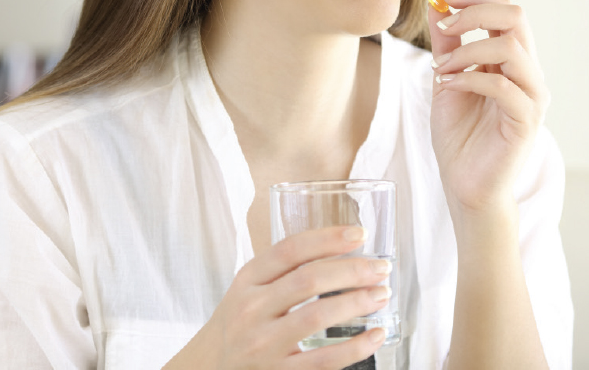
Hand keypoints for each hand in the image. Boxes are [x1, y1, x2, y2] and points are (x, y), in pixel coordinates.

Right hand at [168, 226, 390, 369]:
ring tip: (381, 295)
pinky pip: (323, 361)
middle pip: (309, 280)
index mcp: (248, 279)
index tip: (360, 234)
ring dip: (357, 303)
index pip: (290, 250)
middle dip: (352, 271)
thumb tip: (339, 248)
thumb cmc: (239, 323)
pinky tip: (376, 335)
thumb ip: (282, 270)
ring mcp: (264, 344)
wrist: (207, 368)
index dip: (328, 238)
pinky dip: (356, 347)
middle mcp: (253, 309)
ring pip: (318, 316)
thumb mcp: (248, 288)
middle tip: (380, 268)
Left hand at [427, 0, 550, 217]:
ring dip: (467, 50)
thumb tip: (436, 4)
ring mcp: (531, 96)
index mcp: (512, 60)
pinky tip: (447, 86)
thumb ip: (447, 44)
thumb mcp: (446, 79)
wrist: (465, 185)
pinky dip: (469, 78)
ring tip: (440, 68)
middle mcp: (528, 72)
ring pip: (511, 48)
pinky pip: (503, 86)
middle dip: (476, 11)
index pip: (507, 11)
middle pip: (517, 18)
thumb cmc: (459, 136)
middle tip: (444, 25)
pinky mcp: (527, 120)